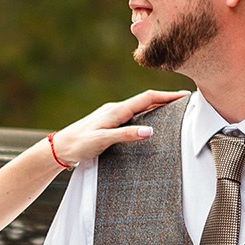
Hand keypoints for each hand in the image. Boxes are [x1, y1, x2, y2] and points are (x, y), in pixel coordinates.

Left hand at [49, 89, 179, 169]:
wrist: (59, 148)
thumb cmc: (78, 144)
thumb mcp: (102, 140)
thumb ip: (126, 135)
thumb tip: (150, 130)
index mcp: (116, 111)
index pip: (147, 98)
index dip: (167, 96)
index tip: (184, 95)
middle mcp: (115, 109)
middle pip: (146, 100)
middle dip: (166, 98)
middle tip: (185, 101)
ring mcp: (112, 115)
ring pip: (139, 107)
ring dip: (157, 105)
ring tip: (174, 109)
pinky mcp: (109, 123)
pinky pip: (133, 114)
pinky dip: (146, 114)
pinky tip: (150, 120)